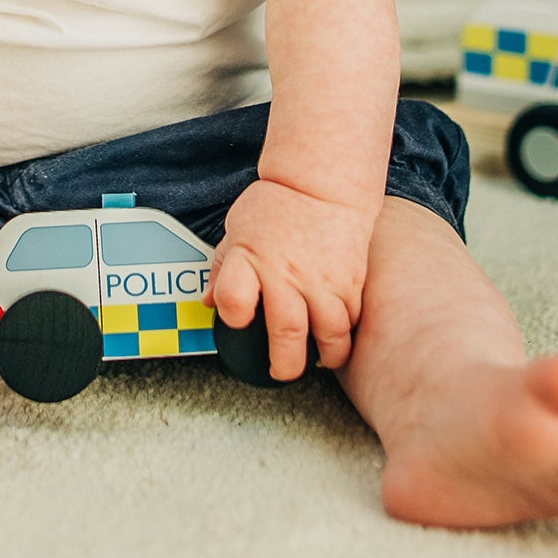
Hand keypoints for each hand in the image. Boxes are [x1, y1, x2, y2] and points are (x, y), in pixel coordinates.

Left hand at [205, 178, 377, 378]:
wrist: (322, 184)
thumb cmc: (276, 205)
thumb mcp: (238, 229)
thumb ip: (222, 267)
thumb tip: (207, 303)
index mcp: (250, 258)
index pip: (234, 301)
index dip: (233, 319)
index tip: (239, 323)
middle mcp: (285, 272)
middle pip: (285, 331)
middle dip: (284, 364)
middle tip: (281, 372)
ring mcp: (321, 278)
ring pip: (329, 333)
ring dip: (325, 356)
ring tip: (319, 360)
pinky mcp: (350, 279)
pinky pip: (350, 318)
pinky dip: (345, 333)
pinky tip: (336, 335)